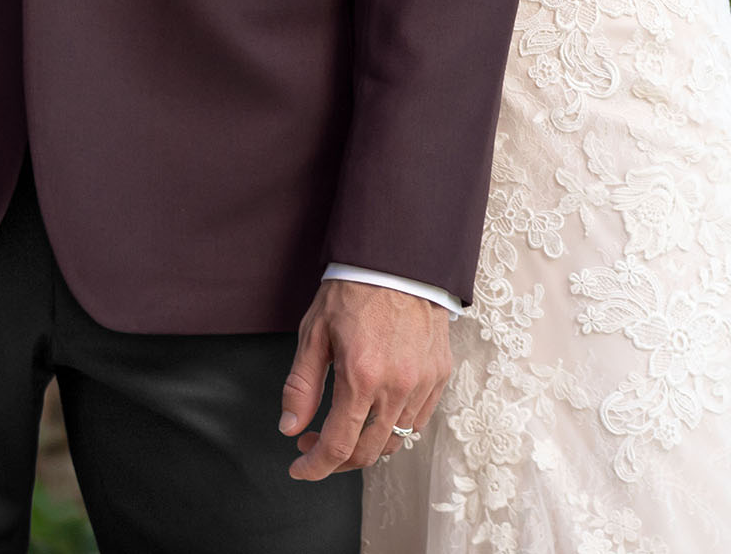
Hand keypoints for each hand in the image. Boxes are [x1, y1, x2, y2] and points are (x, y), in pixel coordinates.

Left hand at [281, 278, 452, 478]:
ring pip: (395, 440)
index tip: (299, 468)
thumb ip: (301, 386)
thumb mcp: (314, 335)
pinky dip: (394, 426)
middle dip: (336, 460)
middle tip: (316, 442)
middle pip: (368, 453)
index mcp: (361, 377)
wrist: (399, 260)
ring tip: (347, 424)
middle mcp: (397, 386)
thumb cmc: (353, 292)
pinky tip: (377, 409)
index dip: (315, 467)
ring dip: (366, 444)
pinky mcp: (440, 373)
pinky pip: (418, 419)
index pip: (338, 446)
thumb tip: (290, 428)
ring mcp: (423, 382)